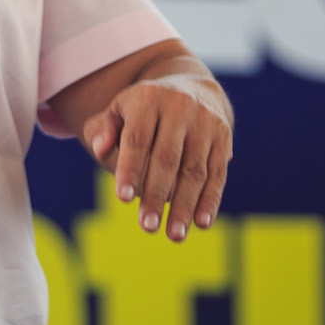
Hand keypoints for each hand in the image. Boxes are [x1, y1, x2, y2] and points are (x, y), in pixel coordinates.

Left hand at [81, 69, 232, 241]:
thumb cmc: (143, 110)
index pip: (137, 138)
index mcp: (148, 98)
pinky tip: (201, 223)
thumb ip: (101, 129)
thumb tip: (99, 148)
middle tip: (147, 227)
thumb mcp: (117, 111)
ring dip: (185, 205)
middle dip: (157, 195)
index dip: (130, 169)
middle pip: (167, 157)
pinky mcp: (224, 137)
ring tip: (174, 235)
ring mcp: (205, 122)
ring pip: (195, 169)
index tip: (123, 199)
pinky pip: (217, 173)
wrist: (192, 89)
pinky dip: (210, 199)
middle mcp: (180, 106)